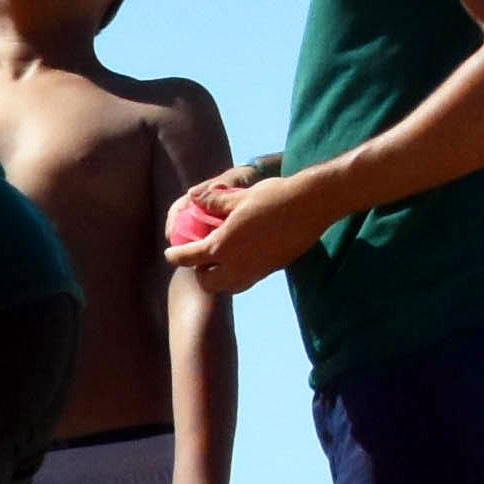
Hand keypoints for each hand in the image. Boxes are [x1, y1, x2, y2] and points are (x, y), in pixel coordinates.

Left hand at [161, 161, 313, 296]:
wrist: (313, 204)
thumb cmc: (274, 197)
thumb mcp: (238, 197)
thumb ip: (212, 201)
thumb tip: (192, 197)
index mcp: (221, 247)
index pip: (188, 258)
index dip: (174, 255)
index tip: (170, 253)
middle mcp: (236, 265)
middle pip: (207, 282)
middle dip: (199, 273)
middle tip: (199, 258)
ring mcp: (256, 270)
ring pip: (228, 286)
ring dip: (219, 278)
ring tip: (220, 262)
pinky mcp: (272, 270)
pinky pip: (247, 280)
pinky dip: (238, 276)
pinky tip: (242, 259)